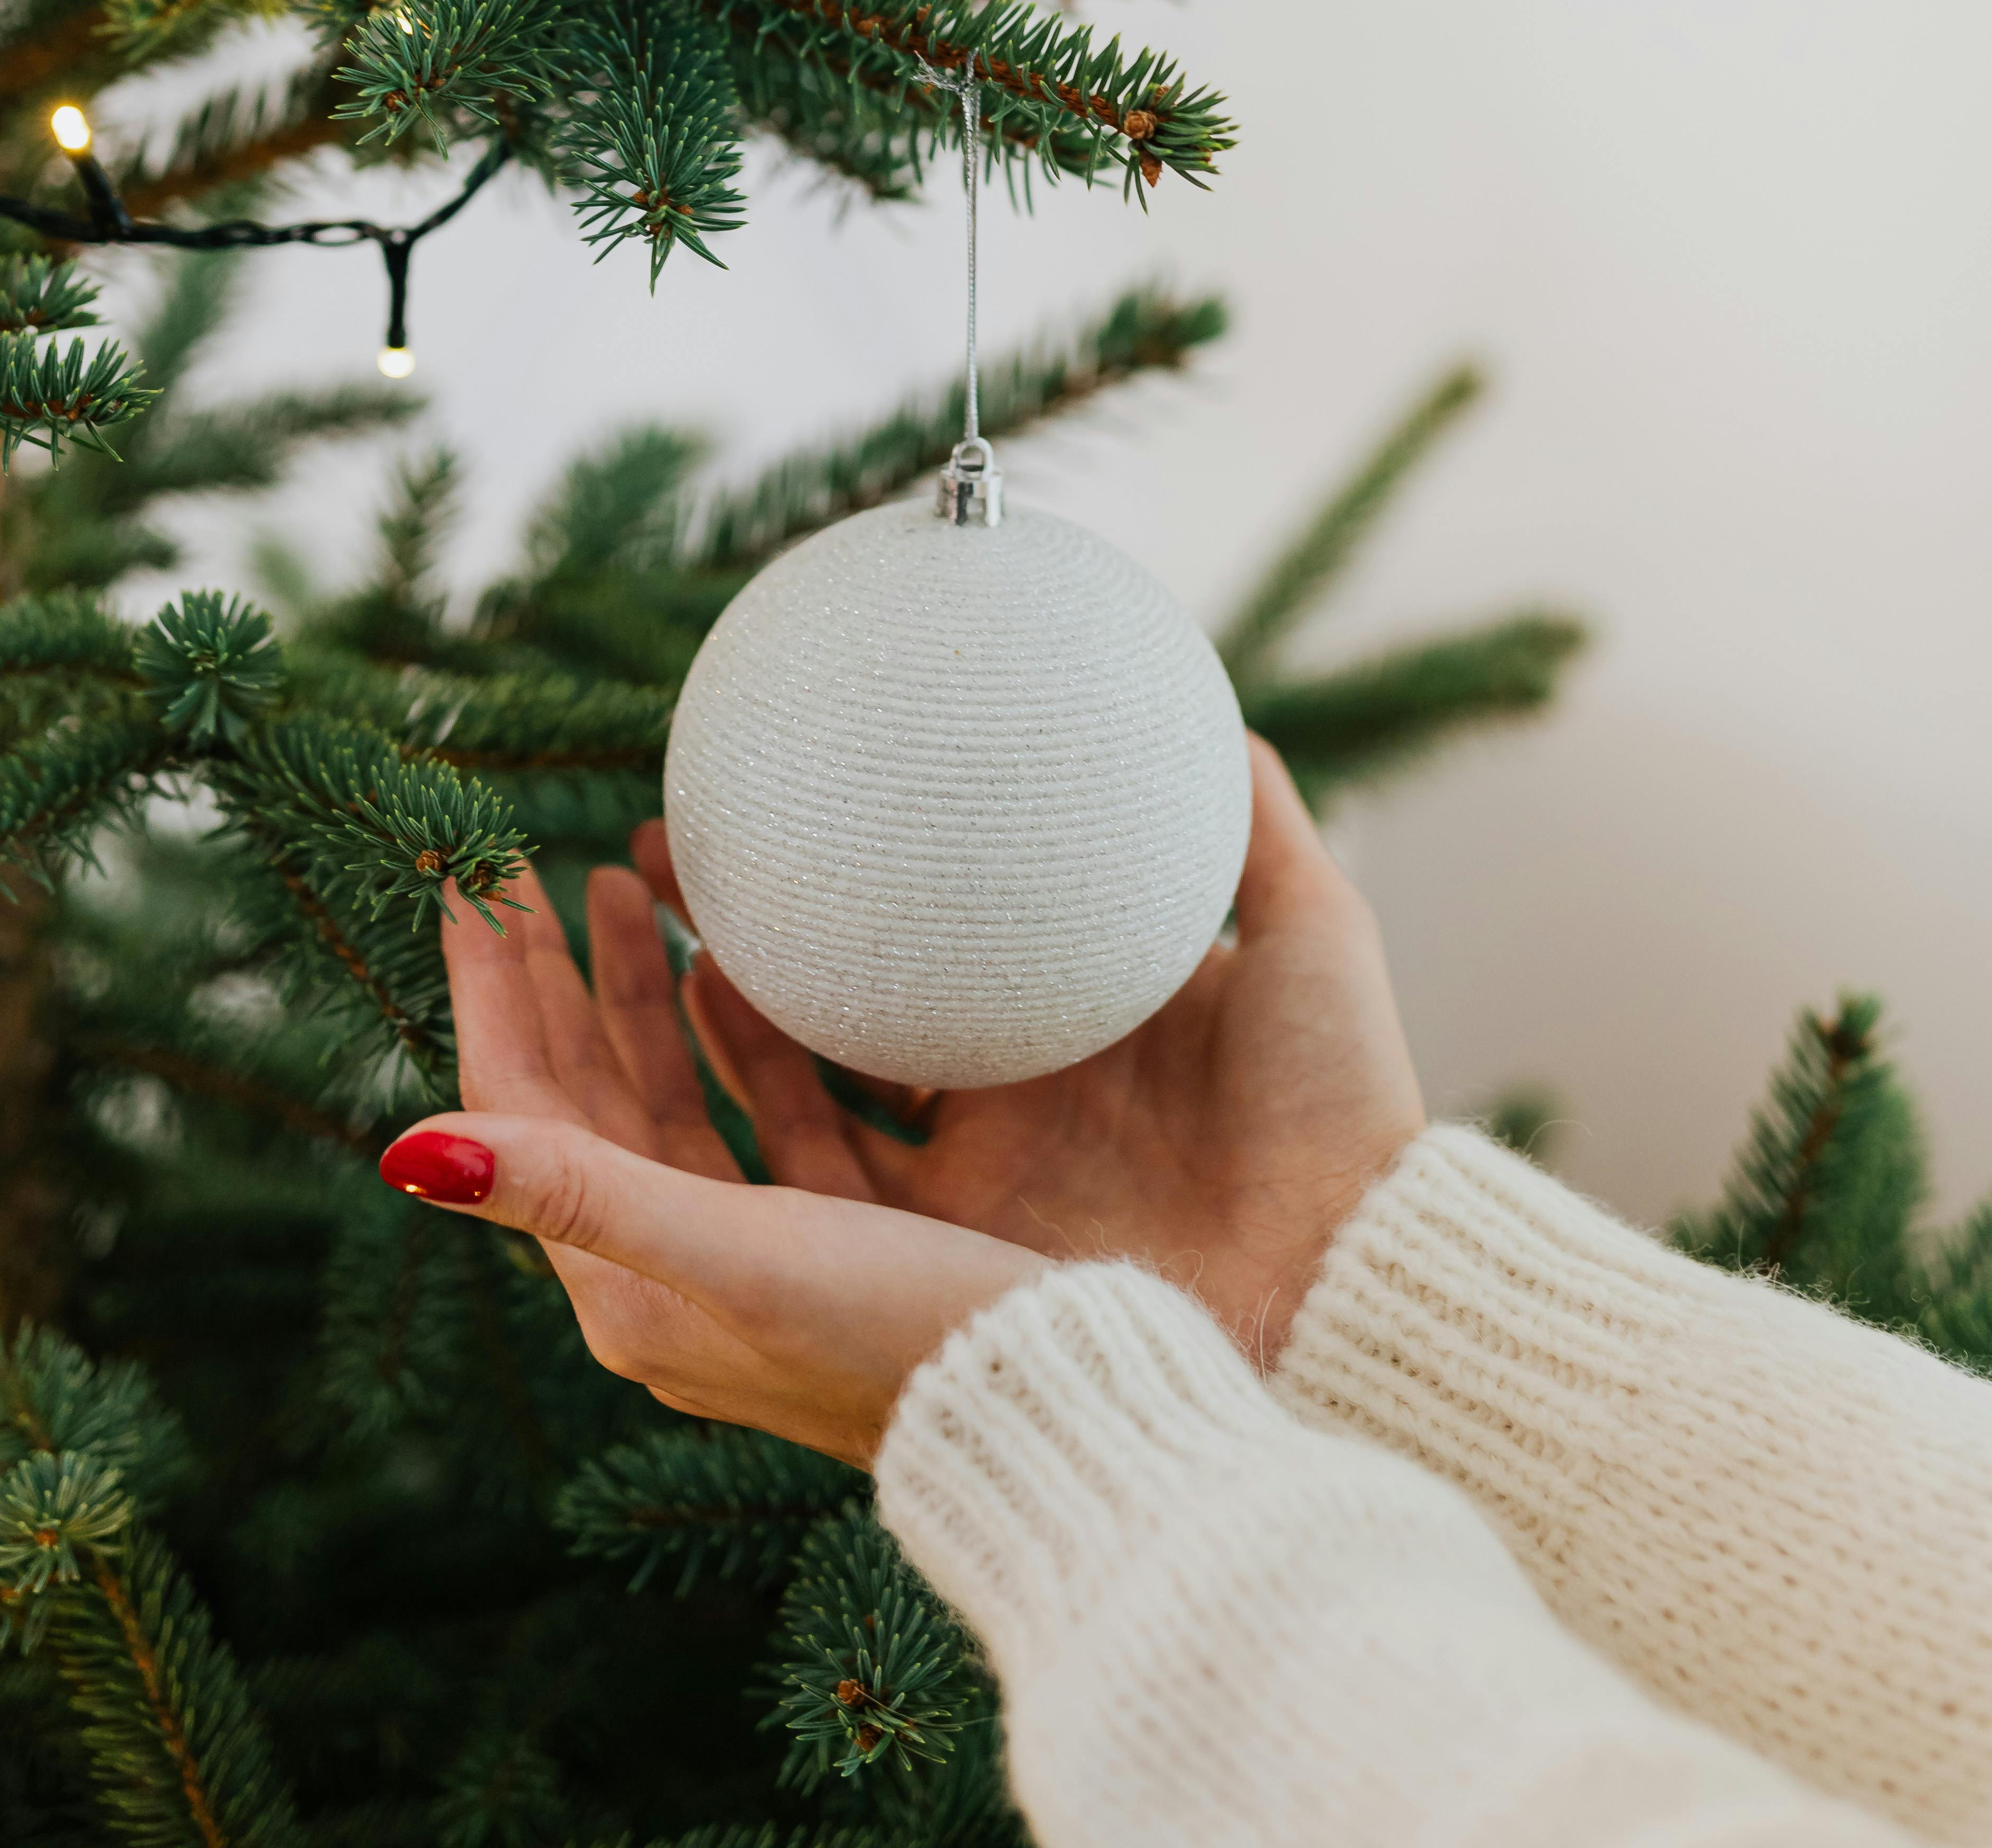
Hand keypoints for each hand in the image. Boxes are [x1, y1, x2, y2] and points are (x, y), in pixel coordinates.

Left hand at [382, 853, 1040, 1465]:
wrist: (1044, 1409)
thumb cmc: (890, 1337)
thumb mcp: (729, 1254)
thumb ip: (575, 1191)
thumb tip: (404, 1151)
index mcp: (622, 1289)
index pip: (517, 1110)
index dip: (490, 990)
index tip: (465, 882)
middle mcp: (666, 1274)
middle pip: (576, 1099)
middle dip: (546, 977)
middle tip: (517, 867)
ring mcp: (743, 1256)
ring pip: (660, 1097)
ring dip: (633, 992)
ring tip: (618, 883)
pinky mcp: (818, 1240)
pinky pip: (748, 1114)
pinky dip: (726, 1036)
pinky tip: (721, 967)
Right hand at [639, 733, 1421, 1362]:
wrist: (1350, 1282)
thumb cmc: (1339, 1116)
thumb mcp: (1306, 935)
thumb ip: (1256, 822)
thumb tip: (1218, 708)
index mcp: (1064, 1041)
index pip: (920, 944)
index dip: (840, 880)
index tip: (768, 792)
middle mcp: (998, 1114)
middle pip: (826, 1009)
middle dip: (733, 937)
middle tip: (653, 844)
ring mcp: (963, 1189)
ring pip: (790, 1088)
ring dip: (703, 1002)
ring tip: (641, 897)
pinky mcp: (942, 1253)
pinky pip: (815, 1161)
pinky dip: (746, 1085)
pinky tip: (694, 995)